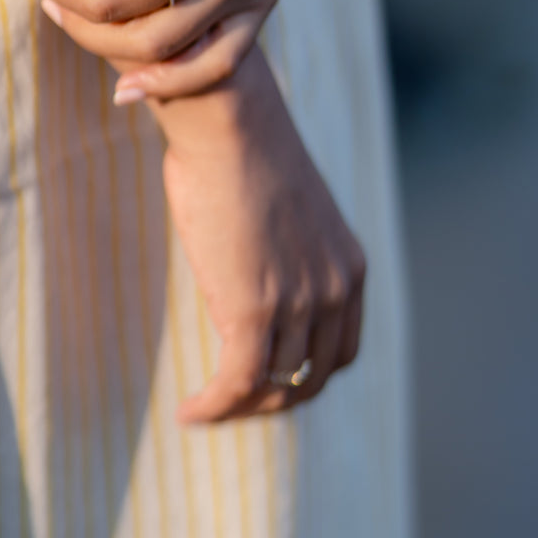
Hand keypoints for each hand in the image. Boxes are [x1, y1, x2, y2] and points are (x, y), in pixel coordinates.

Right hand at [159, 49, 365, 423]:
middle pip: (310, 377)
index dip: (303, 373)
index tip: (265, 377)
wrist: (229, 125)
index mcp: (349, 268)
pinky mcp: (255, 310)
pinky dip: (213, 406)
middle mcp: (335, 292)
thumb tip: (249, 272)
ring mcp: (300, 304)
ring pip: (272, 386)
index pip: (339, 352)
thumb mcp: (284, 213)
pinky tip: (188, 411)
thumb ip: (283, 255)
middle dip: (270, 398)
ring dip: (236, 406)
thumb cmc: (240, 152)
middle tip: (229, 402)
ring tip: (202, 408)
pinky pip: (237, 382)